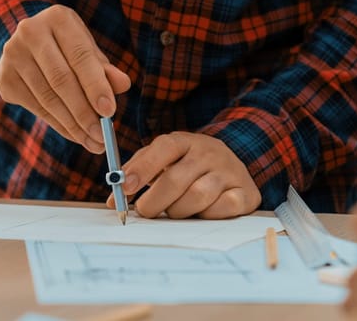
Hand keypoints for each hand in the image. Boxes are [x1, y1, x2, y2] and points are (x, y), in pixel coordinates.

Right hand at [0, 5, 130, 153]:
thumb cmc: (68, 48)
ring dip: (73, 125)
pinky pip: (37, 108)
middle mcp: (30, 32)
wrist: (30, 45)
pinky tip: (75, 134)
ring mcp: (12, 55)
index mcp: (58, 19)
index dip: (96, 86)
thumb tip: (123, 84)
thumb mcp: (88, 51)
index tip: (110, 112)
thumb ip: (105, 69)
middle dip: (84, 113)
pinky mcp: (5, 79)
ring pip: (48, 99)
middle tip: (102, 137)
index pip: (80, 57)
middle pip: (61, 80)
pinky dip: (59, 125)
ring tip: (92, 142)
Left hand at [106, 132, 260, 218]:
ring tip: (174, 211)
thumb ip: (136, 174)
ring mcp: (230, 171)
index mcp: (185, 141)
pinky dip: (206, 216)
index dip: (142, 168)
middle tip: (144, 212)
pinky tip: (200, 213)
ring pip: (197, 197)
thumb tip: (112, 200)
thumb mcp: (163, 162)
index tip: (125, 188)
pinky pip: (221, 209)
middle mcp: (209, 152)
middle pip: (176, 179)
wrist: (232, 168)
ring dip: (178, 211)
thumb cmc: (187, 168)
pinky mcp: (245, 192)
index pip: (163, 149)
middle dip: (154, 201)